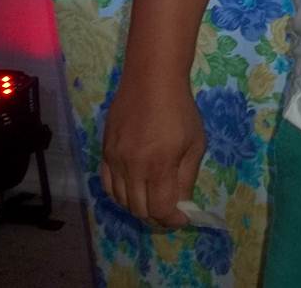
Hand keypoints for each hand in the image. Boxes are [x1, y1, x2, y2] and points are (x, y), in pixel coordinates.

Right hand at [100, 73, 205, 229]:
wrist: (151, 80)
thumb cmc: (180, 110)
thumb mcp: (195, 143)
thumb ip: (186, 178)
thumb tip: (181, 205)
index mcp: (158, 166)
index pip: (160, 209)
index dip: (172, 220)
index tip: (183, 218)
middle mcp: (132, 167)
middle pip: (139, 209)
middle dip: (157, 216)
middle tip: (169, 210)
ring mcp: (115, 160)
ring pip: (121, 200)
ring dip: (138, 206)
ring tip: (152, 199)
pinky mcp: (105, 151)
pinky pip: (107, 184)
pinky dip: (120, 193)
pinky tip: (133, 188)